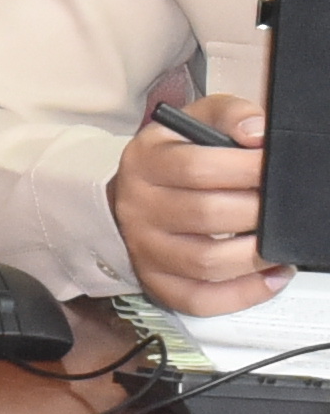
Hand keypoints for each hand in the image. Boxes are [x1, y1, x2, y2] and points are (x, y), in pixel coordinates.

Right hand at [113, 96, 274, 314]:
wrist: (133, 194)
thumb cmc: (172, 159)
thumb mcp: (193, 123)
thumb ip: (229, 115)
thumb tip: (258, 132)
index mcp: (145, 162)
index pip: (196, 167)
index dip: (245, 168)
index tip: (273, 167)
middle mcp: (138, 207)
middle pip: (205, 215)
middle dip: (258, 212)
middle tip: (281, 206)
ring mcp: (144, 248)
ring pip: (206, 262)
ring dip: (255, 254)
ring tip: (279, 241)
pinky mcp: (156, 281)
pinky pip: (200, 298)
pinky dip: (243, 293)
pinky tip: (270, 275)